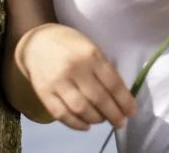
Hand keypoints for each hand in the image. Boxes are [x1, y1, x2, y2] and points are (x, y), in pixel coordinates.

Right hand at [16, 23, 137, 131]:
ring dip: (96, 119)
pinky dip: (76, 124)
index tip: (132, 112)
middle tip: (120, 123)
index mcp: (91, 55)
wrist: (37, 43)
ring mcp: (58, 82)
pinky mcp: (44, 93)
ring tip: (103, 120)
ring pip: (81, 109)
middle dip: (113, 114)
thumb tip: (120, 95)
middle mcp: (75, 69)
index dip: (124, 101)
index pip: (113, 83)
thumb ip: (104, 69)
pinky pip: (62, 114)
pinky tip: (86, 126)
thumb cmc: (70, 45)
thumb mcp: (91, 48)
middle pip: (99, 98)